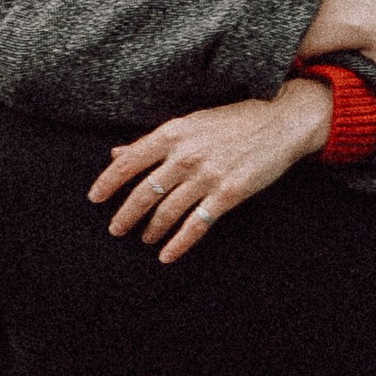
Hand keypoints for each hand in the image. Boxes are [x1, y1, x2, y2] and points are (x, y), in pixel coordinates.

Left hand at [87, 82, 331, 262]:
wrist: (280, 121)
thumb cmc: (233, 120)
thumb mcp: (189, 123)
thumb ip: (153, 142)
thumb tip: (116, 154)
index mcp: (173, 133)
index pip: (129, 161)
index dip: (108, 182)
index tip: (94, 198)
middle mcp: (186, 155)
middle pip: (145, 192)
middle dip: (126, 214)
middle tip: (115, 229)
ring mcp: (208, 176)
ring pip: (168, 212)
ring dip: (151, 230)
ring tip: (144, 239)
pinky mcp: (229, 194)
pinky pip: (196, 225)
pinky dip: (179, 243)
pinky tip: (167, 255)